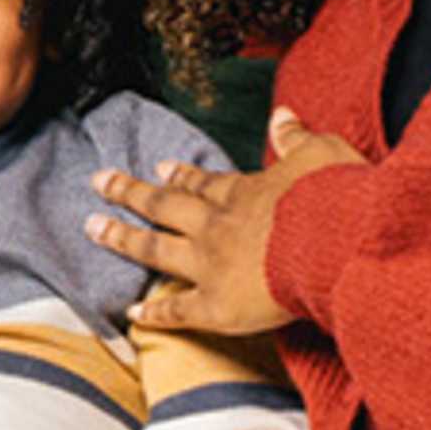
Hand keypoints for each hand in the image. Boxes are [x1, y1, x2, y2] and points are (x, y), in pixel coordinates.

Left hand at [88, 112, 362, 337]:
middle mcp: (218, 226)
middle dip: (130, 193)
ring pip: (157, 251)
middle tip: (99, 182)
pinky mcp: (218, 306)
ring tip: (93, 228)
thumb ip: (296, 138)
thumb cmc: (336, 198)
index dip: (180, 175)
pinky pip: (178, 311)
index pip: (204, 183)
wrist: (337, 244)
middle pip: (165, 206)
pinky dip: (154, 314)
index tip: (159, 167)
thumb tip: (282, 115)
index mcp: (244, 192)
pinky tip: (132, 313)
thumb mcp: (321, 153)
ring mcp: (212, 266)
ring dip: (123, 239)